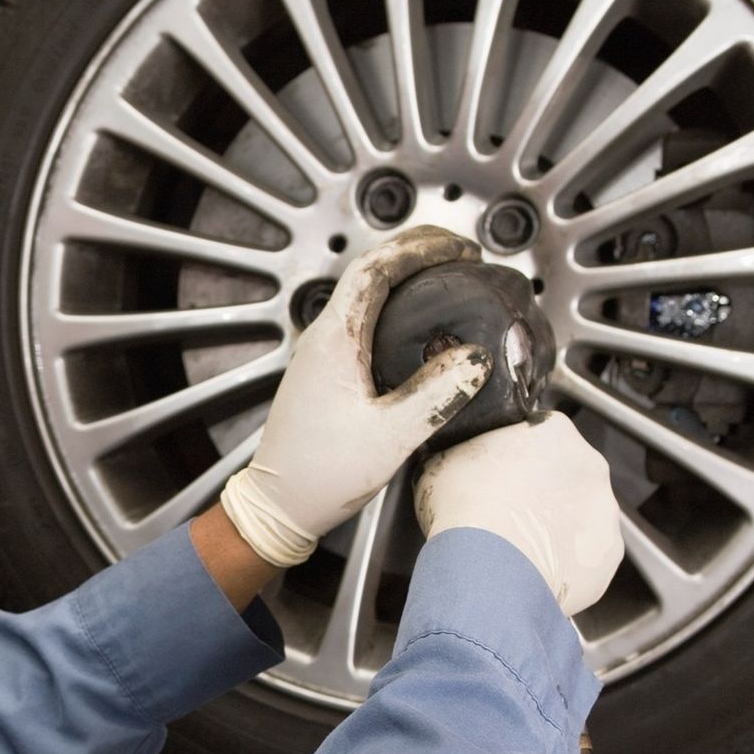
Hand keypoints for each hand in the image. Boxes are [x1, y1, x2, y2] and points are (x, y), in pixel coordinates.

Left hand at [219, 226, 493, 567]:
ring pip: (365, 293)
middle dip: (417, 251)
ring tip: (448, 276)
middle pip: (370, 271)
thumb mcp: (390, 437)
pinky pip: (363, 319)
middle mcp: (323, 337)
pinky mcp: (326, 370)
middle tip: (462, 253)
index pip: (376, 269)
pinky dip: (396, 304)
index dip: (421, 249)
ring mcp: (322, 352)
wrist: (278, 504)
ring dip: (406, 275)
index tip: (461, 250)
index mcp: (334, 340)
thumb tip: (476, 359)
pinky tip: (421, 322)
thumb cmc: (320, 475)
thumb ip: (436, 394)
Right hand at [412, 414, 622, 614]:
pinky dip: (565, 563)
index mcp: (555, 432)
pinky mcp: (607, 555)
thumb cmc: (465, 510)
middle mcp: (590, 466)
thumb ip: (465, 452)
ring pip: (579, 516)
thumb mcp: (444, 462)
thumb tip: (458, 458)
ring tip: (518, 547)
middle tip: (507, 513)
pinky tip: (534, 570)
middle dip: (542, 491)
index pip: (540, 432)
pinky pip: (585, 556)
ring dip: (556, 526)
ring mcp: (604, 512)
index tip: (499, 473)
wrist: (488, 569)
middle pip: (565, 474)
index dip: (517, 456)